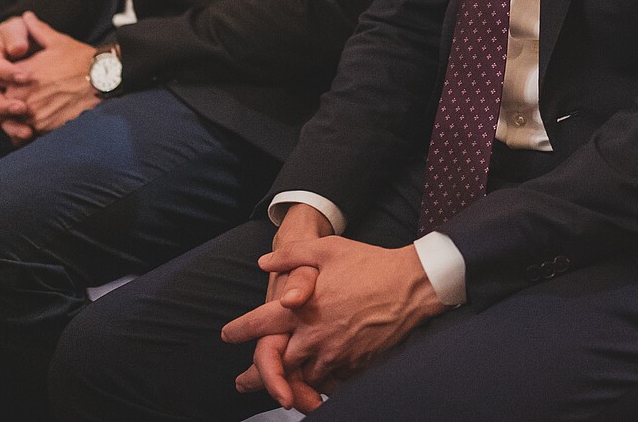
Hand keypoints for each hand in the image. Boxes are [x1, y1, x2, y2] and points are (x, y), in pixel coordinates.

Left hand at [0, 12, 99, 134]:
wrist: (104, 80)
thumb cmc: (82, 59)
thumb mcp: (57, 41)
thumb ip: (37, 31)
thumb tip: (26, 18)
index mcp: (20, 72)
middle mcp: (21, 94)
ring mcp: (31, 114)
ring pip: (2, 125)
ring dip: (1, 125)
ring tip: (2, 125)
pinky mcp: (44, 128)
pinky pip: (22, 137)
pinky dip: (20, 136)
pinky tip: (23, 132)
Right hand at [0, 15, 38, 133]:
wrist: (29, 46)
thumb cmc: (20, 35)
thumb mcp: (18, 29)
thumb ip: (17, 35)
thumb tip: (17, 48)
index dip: (6, 72)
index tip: (26, 76)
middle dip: (1, 105)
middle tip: (21, 107)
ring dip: (7, 125)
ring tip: (26, 131)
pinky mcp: (9, 111)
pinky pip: (7, 127)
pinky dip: (16, 134)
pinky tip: (30, 136)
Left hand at [226, 234, 444, 407]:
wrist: (411, 286)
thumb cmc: (369, 264)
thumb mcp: (328, 249)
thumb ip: (291, 255)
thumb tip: (263, 263)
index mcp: (303, 309)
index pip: (260, 324)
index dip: (239, 330)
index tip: (226, 335)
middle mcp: (314, 337)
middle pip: (276, 364)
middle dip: (257, 374)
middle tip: (243, 382)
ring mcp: (335, 354)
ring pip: (302, 377)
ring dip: (289, 381)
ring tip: (278, 388)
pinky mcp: (355, 365)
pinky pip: (330, 382)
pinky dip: (318, 385)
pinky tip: (314, 384)